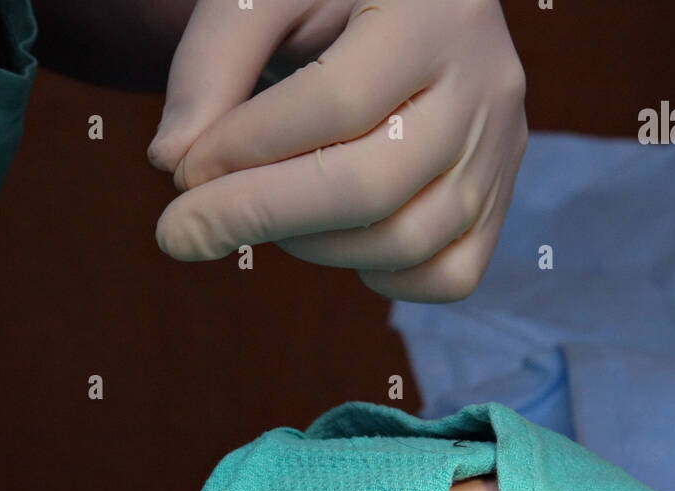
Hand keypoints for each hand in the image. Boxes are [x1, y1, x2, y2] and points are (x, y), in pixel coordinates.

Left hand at [148, 0, 527, 301]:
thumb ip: (212, 61)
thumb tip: (173, 164)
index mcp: (435, 7)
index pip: (336, 103)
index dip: (248, 150)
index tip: (182, 172)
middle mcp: (486, 84)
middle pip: (371, 186)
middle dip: (262, 214)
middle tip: (186, 230)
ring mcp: (501, 151)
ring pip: (406, 241)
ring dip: (309, 247)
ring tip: (260, 212)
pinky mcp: (501, 202)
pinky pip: (448, 277)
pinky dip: (383, 279)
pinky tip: (335, 237)